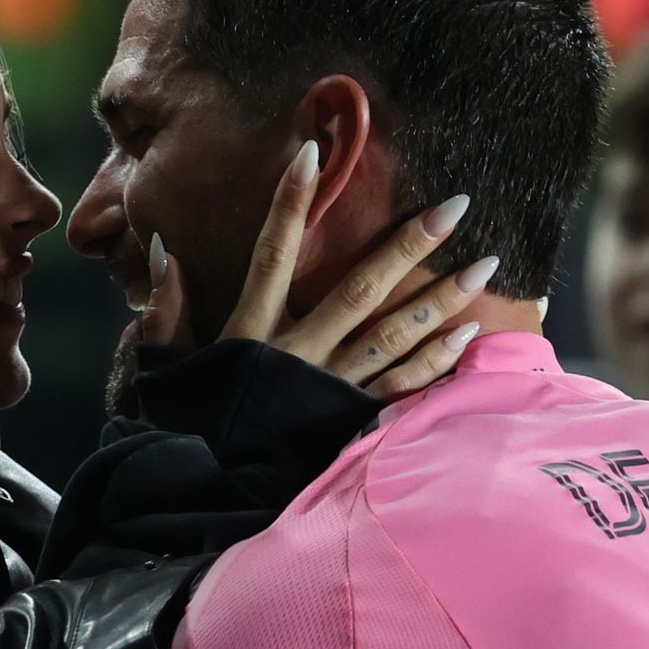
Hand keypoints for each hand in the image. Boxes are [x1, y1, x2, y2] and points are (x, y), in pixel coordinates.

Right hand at [139, 141, 492, 399]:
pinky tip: (468, 333)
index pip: (273, 252)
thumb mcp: (167, 364)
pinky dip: (437, 361)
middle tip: (456, 207)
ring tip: (485, 266)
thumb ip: (166, 306)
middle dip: (409, 244)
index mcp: (251, 331)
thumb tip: (163, 248)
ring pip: (395, 335)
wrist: (209, 495)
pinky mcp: (351, 421)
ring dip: (442, 298)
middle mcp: (298, 352)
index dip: (289, 201)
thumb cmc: (189, 423)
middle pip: (360, 288)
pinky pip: (403, 386)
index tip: (313, 153)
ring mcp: (331, 388)